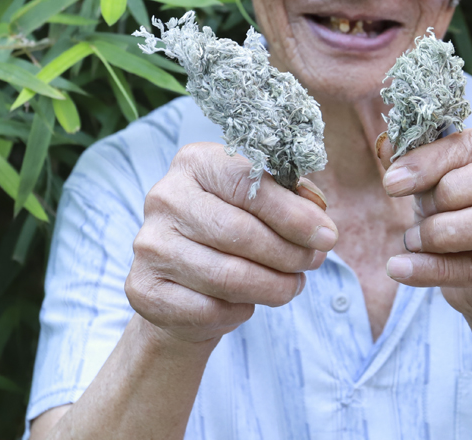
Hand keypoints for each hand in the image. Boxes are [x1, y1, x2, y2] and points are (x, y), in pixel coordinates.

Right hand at [125, 142, 337, 344]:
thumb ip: (293, 199)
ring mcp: (150, 244)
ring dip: (273, 286)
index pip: (246, 183)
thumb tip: (320, 219)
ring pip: (227, 275)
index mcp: (195, 161)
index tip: (327, 235)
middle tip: (314, 262)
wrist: (182, 280)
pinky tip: (251, 301)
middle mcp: (165, 196)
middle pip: (239, 232)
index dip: (292, 213)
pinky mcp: (143, 289)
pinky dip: (241, 309)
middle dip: (288, 253)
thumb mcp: (262, 201)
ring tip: (293, 285)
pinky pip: (208, 307)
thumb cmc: (232, 229)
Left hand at [378, 120, 471, 322]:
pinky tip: (401, 268)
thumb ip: (417, 158)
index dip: (433, 159)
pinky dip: (435, 269)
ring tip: (412, 238)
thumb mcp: (443, 174)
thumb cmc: (466, 204)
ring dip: (443, 231)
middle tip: (418, 210)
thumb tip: (385, 145)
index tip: (393, 181)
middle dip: (450, 192)